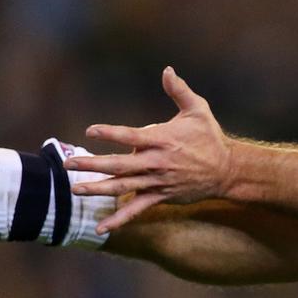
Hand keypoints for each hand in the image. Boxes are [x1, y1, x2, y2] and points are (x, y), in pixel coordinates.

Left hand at [66, 67, 231, 233]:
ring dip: (99, 189)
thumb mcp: (198, 109)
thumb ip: (179, 90)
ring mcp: (158, 182)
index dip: (110, 133)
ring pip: (123, 187)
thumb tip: (167, 69)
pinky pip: (136, 209)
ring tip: (76, 190)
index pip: (131, 136)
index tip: (90, 131)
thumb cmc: (210, 137)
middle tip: (69, 164)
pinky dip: (119, 219)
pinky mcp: (160, 196)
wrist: (227, 171)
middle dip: (93, 165)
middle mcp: (157, 162)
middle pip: (120, 165)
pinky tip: (101, 228)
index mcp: (163, 139)